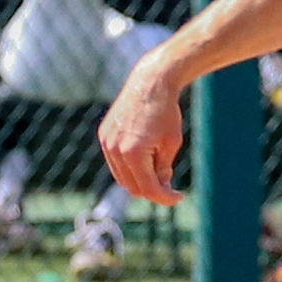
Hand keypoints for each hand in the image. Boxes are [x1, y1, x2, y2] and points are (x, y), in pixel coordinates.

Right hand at [97, 70, 188, 204]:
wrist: (150, 82)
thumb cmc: (166, 111)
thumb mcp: (171, 142)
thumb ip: (163, 169)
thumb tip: (158, 186)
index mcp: (132, 153)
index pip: (148, 188)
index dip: (164, 198)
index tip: (178, 198)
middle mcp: (114, 150)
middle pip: (132, 187)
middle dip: (151, 189)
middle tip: (169, 185)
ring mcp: (106, 142)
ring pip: (122, 177)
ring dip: (140, 179)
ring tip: (159, 169)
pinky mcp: (104, 136)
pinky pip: (116, 162)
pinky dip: (130, 167)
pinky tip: (146, 157)